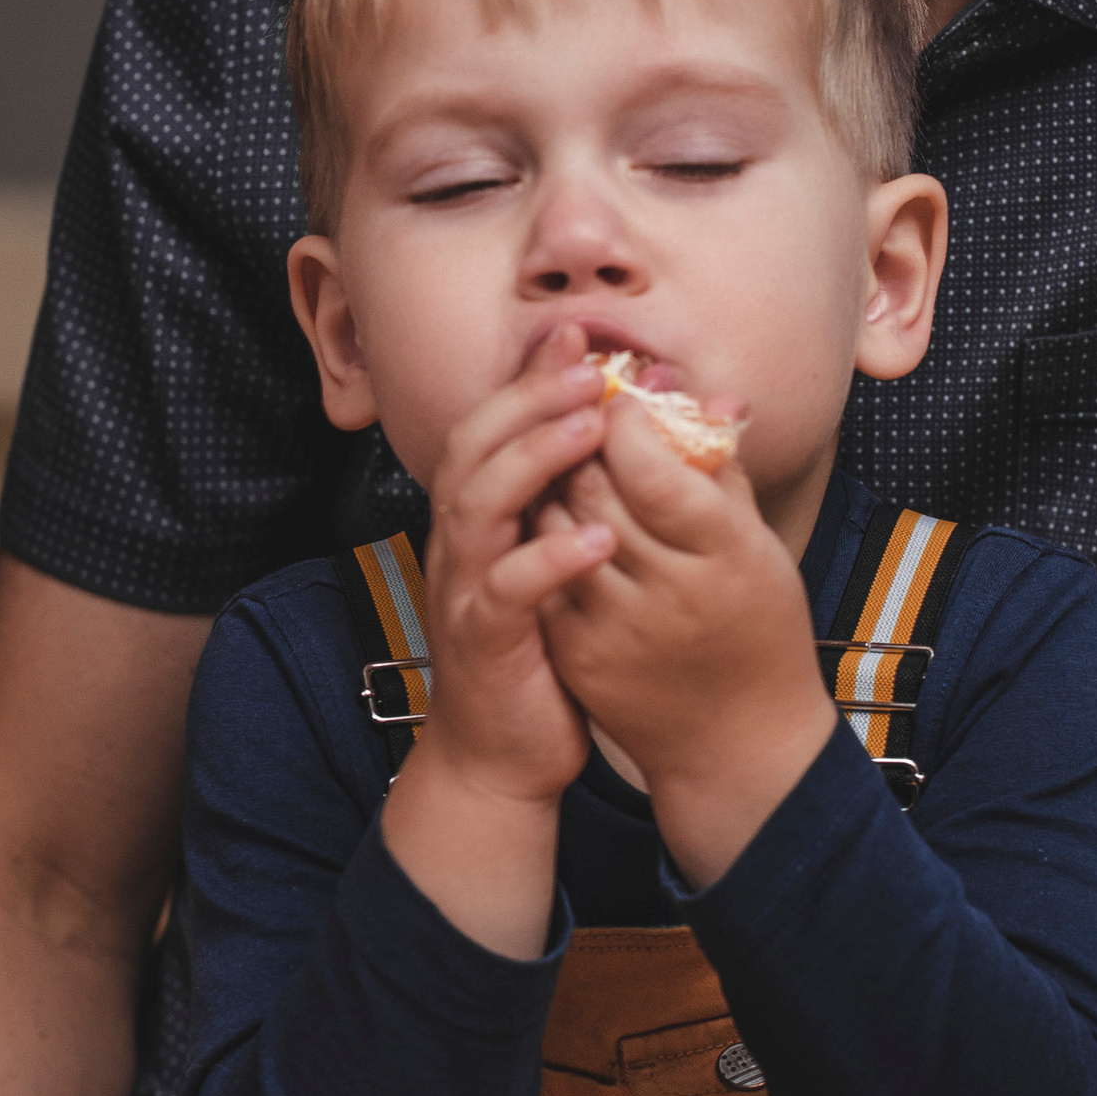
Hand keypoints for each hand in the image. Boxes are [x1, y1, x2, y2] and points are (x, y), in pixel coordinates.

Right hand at [379, 327, 615, 955]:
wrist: (502, 760)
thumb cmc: (540, 656)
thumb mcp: (563, 568)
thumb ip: (584, 506)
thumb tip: (636, 441)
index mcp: (479, 520)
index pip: (491, 428)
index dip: (527, 380)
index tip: (576, 335)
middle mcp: (460, 544)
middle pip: (476, 447)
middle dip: (528, 399)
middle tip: (586, 363)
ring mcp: (464, 590)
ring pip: (481, 505)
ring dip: (535, 459)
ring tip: (592, 426)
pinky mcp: (483, 642)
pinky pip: (507, 591)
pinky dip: (550, 560)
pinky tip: (598, 541)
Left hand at [538, 399, 832, 882]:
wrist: (736, 741)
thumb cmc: (758, 628)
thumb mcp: (757, 546)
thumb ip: (721, 467)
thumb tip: (697, 391)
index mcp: (729, 555)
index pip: (655, 468)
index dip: (625, 420)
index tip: (618, 397)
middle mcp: (673, 593)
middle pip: (596, 489)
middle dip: (580, 439)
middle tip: (579, 415)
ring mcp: (618, 628)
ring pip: (555, 525)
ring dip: (552, 483)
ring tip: (566, 464)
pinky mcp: (578, 655)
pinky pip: (541, 574)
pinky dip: (540, 539)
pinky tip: (553, 523)